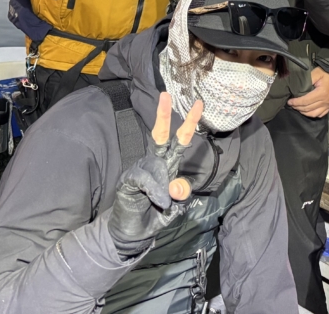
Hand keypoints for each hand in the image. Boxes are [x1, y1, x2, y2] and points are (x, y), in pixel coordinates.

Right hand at [107, 93, 202, 255]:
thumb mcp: (175, 209)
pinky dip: (152, 188)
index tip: (199, 105)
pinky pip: (143, 178)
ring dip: (161, 181)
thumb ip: (180, 196)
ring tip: (162, 202)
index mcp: (168, 167)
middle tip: (165, 95)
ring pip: (154, 162)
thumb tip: (177, 186)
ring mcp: (140, 171)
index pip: (180, 142)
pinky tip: (156, 199)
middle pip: (160, 136)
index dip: (189, 124)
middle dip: (163, 115)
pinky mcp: (128, 181)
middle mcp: (154, 164)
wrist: (131, 234)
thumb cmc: (154, 217)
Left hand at [287, 67, 328, 117]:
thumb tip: (298, 88)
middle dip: (298, 107)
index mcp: (321, 93)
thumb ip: (308, 80)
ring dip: (304, 112)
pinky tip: (307, 111)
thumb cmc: (327, 73)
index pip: (305, 101)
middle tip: (291, 105)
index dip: (296, 102)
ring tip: (298, 108)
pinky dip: (312, 114)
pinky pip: (320, 114)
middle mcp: (325, 101)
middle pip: (308, 108)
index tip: (289, 101)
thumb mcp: (317, 73)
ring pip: (313, 114)